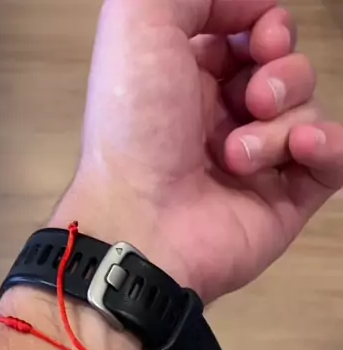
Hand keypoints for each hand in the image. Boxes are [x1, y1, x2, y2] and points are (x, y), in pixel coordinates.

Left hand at [51, 0, 342, 303]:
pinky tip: (300, 149)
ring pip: (306, 110)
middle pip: (286, 67)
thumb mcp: (138, 20)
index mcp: (189, 76)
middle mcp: (223, 116)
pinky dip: (327, 146)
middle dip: (280, 70)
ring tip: (237, 155)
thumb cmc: (133, 126)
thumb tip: (252, 5)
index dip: (265, 24)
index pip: (251, 31)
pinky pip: (334, 159)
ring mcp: (257, 161)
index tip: (261, 36)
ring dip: (279, 122)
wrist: (142, 222)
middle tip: (252, 98)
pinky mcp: (285, 201)